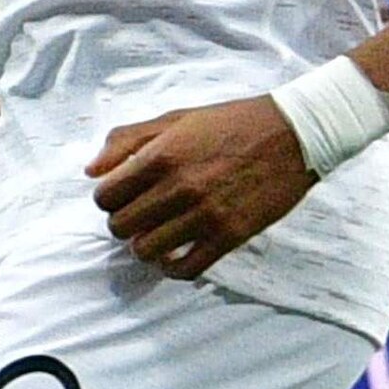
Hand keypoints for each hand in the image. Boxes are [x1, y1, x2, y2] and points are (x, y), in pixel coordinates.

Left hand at [88, 97, 317, 279]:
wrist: (296, 133)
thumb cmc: (233, 123)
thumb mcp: (176, 119)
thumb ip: (128, 140)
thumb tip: (92, 171)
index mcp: (160, 157)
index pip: (104, 197)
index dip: (108, 199)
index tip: (124, 196)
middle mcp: (179, 188)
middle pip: (120, 226)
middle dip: (124, 222)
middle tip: (141, 214)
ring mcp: (205, 214)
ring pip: (146, 250)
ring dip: (146, 245)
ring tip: (158, 233)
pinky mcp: (230, 235)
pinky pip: (186, 269)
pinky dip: (173, 267)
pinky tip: (176, 254)